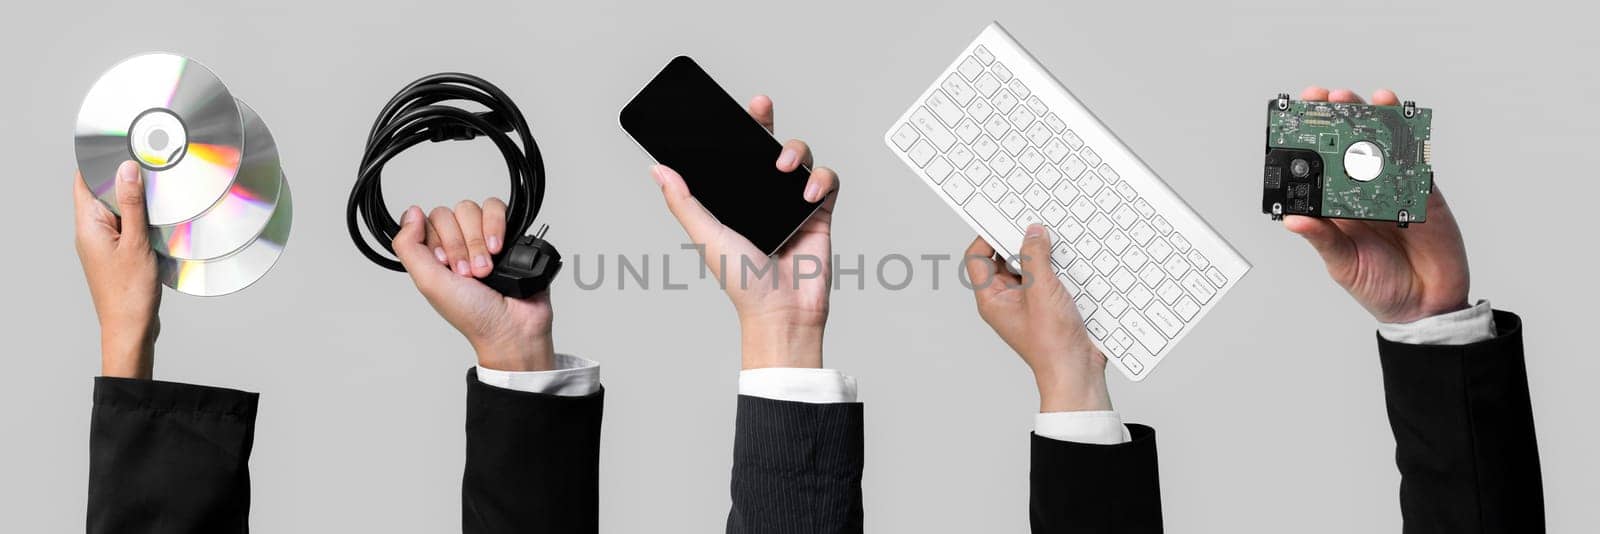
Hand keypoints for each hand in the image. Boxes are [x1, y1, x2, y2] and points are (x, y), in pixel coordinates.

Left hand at [74, 161, 160, 378]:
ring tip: (155, 191)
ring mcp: (101, 244)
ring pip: (114, 210)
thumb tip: (125, 169)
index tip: (116, 145)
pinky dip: (138, 218)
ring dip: (132, 199)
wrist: (129, 328)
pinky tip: (156, 220)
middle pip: (100, 193)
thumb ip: (131, 205)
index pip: (83, 182)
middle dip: (121, 177)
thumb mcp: (136, 242)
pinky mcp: (115, 254)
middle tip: (146, 164)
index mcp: (87, 227)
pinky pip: (124, 226)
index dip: (97, 161)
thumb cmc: (130, 292)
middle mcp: (89, 233)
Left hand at [391, 199, 554, 371]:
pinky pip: (496, 207)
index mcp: (435, 255)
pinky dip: (496, 226)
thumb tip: (410, 212)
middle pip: (450, 214)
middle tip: (468, 273)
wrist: (512, 326)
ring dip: (479, 241)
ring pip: (472, 210)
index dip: (438, 241)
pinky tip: (499, 249)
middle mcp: (458, 243)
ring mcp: (483, 237)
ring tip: (486, 268)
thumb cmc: (473, 315)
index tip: (445, 265)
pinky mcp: (507, 232)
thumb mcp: (428, 283)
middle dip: (460, 246)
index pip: (427, 221)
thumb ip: (409, 246)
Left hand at [651, 95, 839, 369]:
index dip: (736, 129)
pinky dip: (821, 179)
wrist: (782, 312)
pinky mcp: (818, 214)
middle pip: (768, 146)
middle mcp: (762, 197)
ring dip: (795, 151)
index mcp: (734, 200)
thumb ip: (684, 202)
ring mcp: (791, 204)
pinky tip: (808, 191)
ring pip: (800, 158)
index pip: (734, 155)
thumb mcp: (706, 237)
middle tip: (760, 106)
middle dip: (765, 122)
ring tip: (783, 166)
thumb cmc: (742, 284)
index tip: (732, 107)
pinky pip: (827, 182)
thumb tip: (657, 169)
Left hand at [965, 225, 1110, 411]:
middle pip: (1003, 260)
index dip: (986, 236)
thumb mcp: (1042, 291)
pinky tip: (1069, 262)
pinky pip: (1045, 279)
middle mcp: (1005, 300)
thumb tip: (1032, 232)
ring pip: (1027, 268)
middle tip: (1033, 226)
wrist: (1077, 371)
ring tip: (1053, 244)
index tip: (1003, 219)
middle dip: (1018, 242)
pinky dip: (1055, 268)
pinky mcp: (1046, 306)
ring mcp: (1026, 303)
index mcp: (992, 299)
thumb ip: (1035, 257)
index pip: (977, 259)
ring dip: (1041, 255)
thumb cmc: (1052, 343)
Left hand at [1284, 87, 1470, 323]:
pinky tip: (1401, 120)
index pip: (1321, 167)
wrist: (1425, 308)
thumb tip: (1292, 220)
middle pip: (1352, 148)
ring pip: (1385, 147)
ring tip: (1362, 99)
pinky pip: (1417, 161)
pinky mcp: (1425, 194)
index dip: (1311, 141)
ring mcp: (1395, 190)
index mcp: (1338, 209)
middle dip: (1341, 119)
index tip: (1297, 117)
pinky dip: (1410, 139)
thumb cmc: (1379, 288)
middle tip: (1329, 97)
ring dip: (1374, 120)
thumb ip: (1322, 239)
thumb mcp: (1342, 265)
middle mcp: (1364, 194)